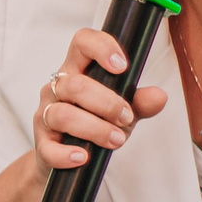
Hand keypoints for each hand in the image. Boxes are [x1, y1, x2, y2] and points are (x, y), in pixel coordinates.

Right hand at [33, 29, 168, 169]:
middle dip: (107, 103)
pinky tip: (84, 156)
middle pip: (75, 85)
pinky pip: (49, 148)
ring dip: (94, 129)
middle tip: (127, 118)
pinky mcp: (41, 144)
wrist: (68, 158)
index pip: (82, 43)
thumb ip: (139, 103)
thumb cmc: (96, 124)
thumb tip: (159, 97)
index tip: (122, 66)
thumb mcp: (122, 111)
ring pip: (63, 114)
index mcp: (77, 70)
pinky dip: (67, 154)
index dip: (101, 48)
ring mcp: (45, 115)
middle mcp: (56, 88)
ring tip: (116, 140)